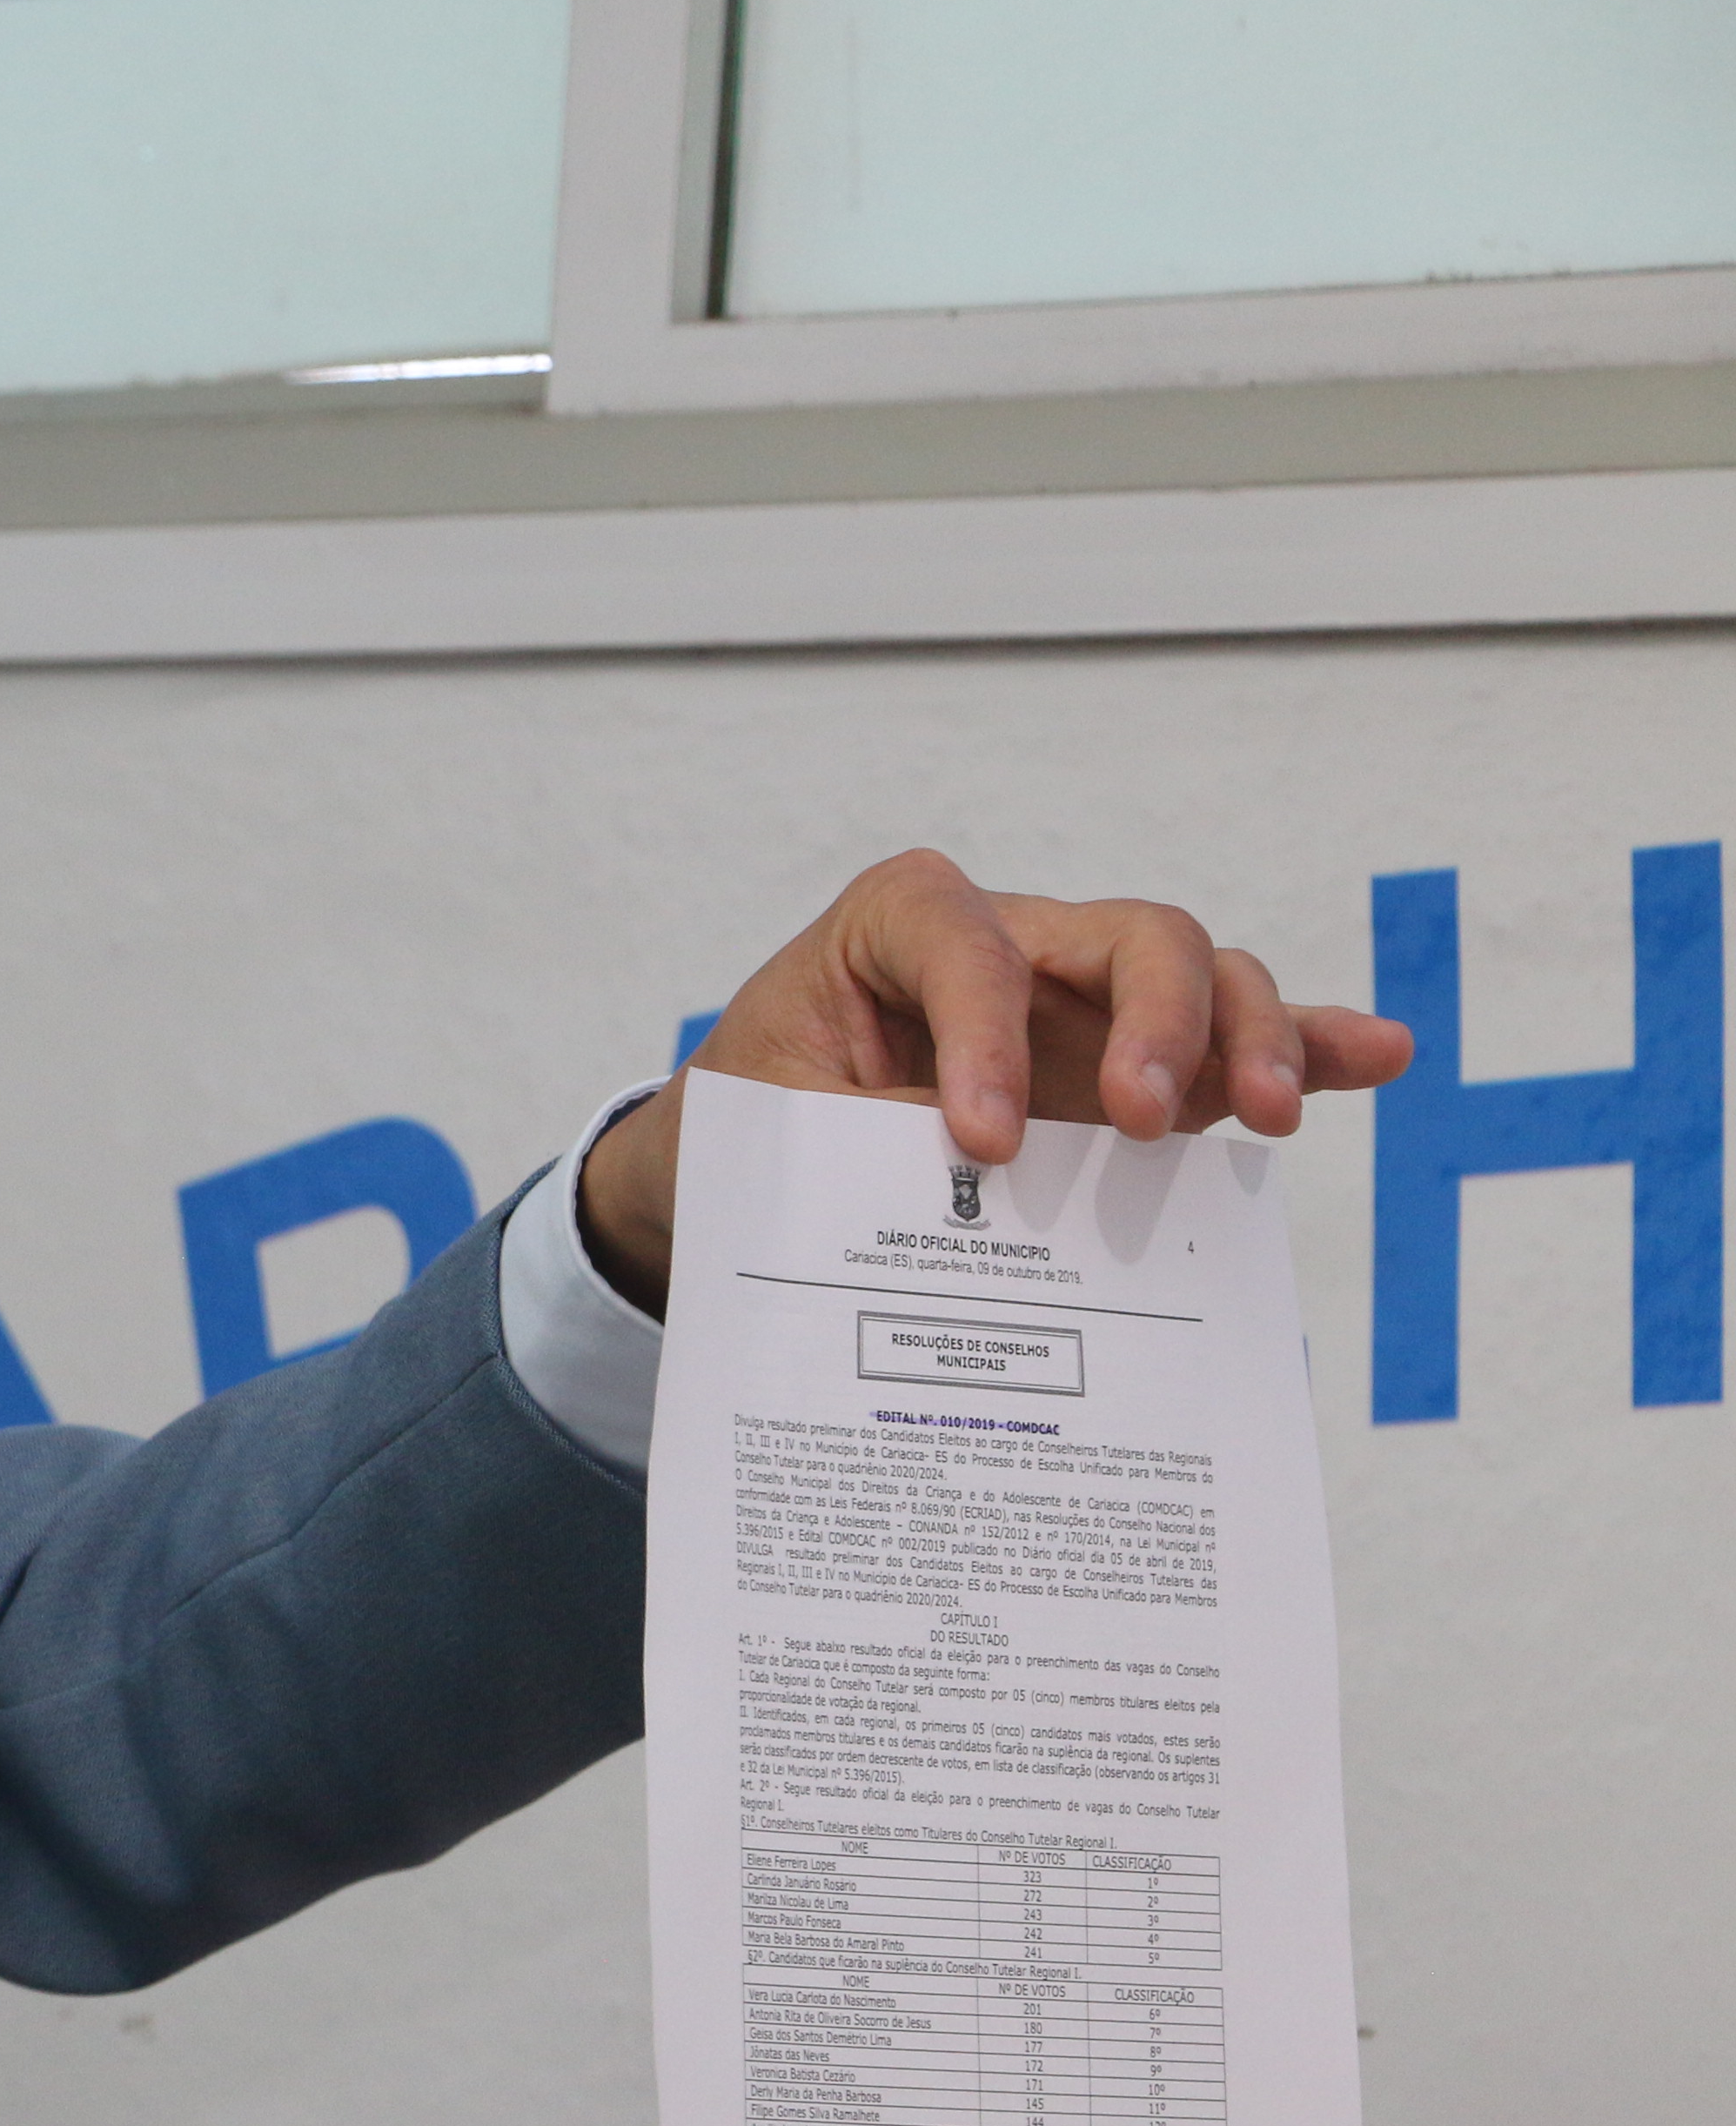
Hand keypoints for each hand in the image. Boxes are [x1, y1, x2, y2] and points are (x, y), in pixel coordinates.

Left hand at [577, 848, 1412, 1315]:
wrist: (748, 1166)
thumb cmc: (753, 1128)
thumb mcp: (773, 1134)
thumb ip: (873, 1143)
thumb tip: (978, 1196)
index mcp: (894, 929)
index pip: (960, 943)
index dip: (982, 1034)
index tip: (978, 1141)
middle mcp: (1013, 944)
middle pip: (1127, 937)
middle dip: (1154, 1018)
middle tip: (1138, 1120)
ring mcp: (1088, 1004)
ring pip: (1203, 979)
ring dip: (1253, 1037)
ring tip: (1270, 1113)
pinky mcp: (1135, 1070)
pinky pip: (1236, 1045)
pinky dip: (1307, 1047)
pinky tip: (1377, 1057)